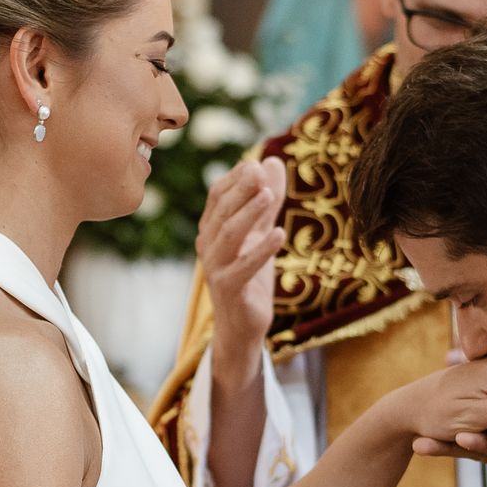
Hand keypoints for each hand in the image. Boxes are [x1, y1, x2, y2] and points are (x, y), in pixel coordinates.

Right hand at [198, 156, 286, 361]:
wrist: (242, 325)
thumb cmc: (249, 277)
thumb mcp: (260, 234)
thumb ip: (267, 201)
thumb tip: (272, 161)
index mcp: (211, 229)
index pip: (217, 196)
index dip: (235, 179)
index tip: (256, 164)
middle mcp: (207, 244)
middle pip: (221, 211)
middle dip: (241, 190)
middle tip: (260, 172)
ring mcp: (215, 267)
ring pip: (229, 234)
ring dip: (249, 213)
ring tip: (270, 196)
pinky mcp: (228, 288)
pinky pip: (244, 266)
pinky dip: (261, 250)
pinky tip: (279, 235)